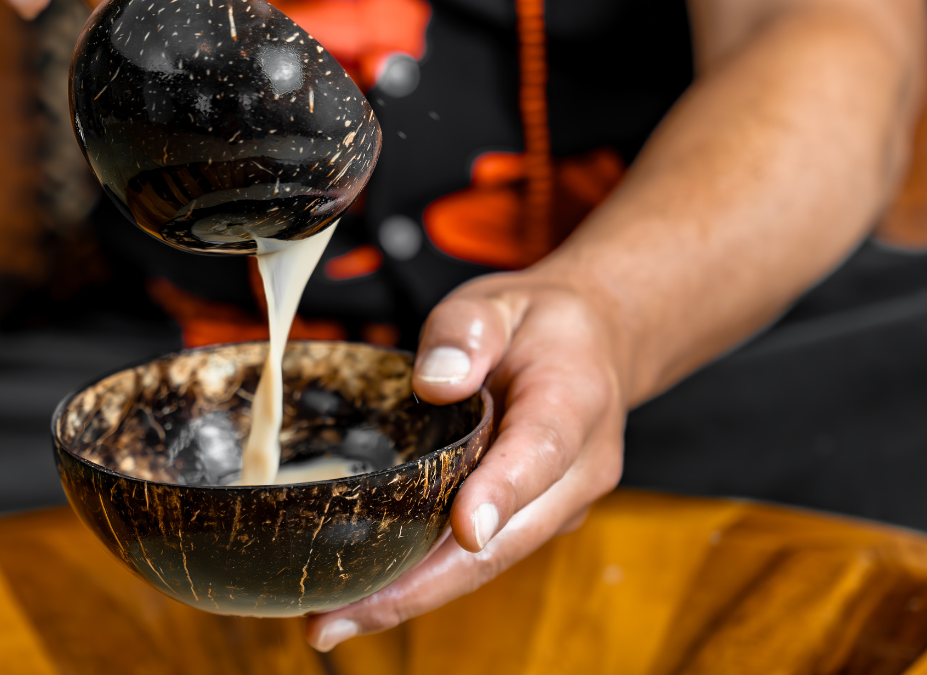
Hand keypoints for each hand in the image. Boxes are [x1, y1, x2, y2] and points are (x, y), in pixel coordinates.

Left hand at [307, 271, 627, 650]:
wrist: (595, 347)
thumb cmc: (538, 326)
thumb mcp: (499, 303)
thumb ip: (465, 332)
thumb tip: (435, 383)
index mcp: (574, 403)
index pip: (540, 453)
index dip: (502, 494)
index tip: (466, 529)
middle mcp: (576, 473)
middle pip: (504, 541)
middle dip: (423, 586)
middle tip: (339, 618)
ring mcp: (557, 509)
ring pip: (486, 564)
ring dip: (412, 597)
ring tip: (331, 623)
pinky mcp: (530, 525)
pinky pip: (476, 559)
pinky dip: (422, 582)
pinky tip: (361, 600)